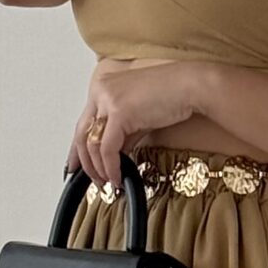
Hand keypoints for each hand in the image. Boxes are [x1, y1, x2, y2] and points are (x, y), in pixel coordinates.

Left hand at [67, 56, 213, 187]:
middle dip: (86, 164)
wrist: (192, 86)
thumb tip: (115, 156)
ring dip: (100, 169)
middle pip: (82, 134)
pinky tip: (118, 176)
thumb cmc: (173, 95)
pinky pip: (107, 148)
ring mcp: (108, 99)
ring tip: (109, 182)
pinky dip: (111, 167)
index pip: (83, 123)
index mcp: (104, 86)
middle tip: (96, 181)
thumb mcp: (139, 116)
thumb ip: (123, 134)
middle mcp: (101, 90)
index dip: (77, 150)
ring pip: (92, 144)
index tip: (76, 167)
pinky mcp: (119, 111)